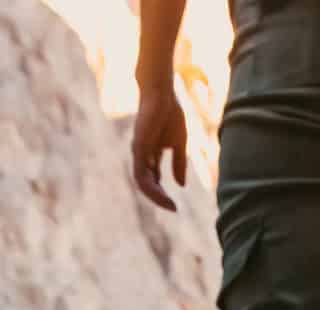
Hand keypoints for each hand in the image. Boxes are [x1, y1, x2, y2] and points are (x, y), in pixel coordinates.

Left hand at [131, 85, 188, 211]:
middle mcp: (142, 156)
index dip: (161, 193)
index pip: (152, 180)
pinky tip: (162, 191)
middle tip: (172, 207)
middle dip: (158, 198)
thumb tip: (180, 185)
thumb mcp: (179, 143)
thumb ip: (179, 163)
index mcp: (150, 155)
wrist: (162, 93)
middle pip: (146, 184)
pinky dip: (151, 185)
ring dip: (155, 196)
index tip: (174, 205)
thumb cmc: (170, 113)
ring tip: (168, 204)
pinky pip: (141, 173)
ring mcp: (138, 152)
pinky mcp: (138, 148)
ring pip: (142, 182)